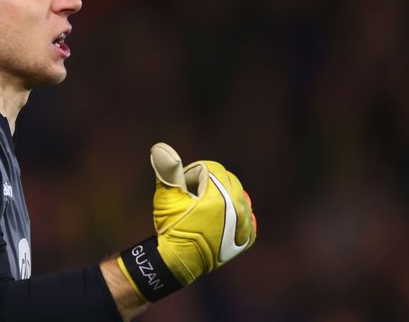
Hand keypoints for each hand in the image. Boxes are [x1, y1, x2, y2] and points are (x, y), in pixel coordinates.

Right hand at [150, 142, 256, 284]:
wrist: (178, 261)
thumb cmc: (172, 227)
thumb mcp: (167, 196)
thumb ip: (168, 169)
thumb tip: (160, 147)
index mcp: (219, 194)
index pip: (210, 168)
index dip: (192, 176)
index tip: (184, 190)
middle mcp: (236, 207)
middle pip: (227, 180)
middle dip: (209, 184)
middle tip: (192, 200)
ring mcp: (244, 223)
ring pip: (238, 196)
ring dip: (223, 197)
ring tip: (205, 210)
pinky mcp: (245, 238)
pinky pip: (247, 216)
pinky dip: (237, 214)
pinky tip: (223, 220)